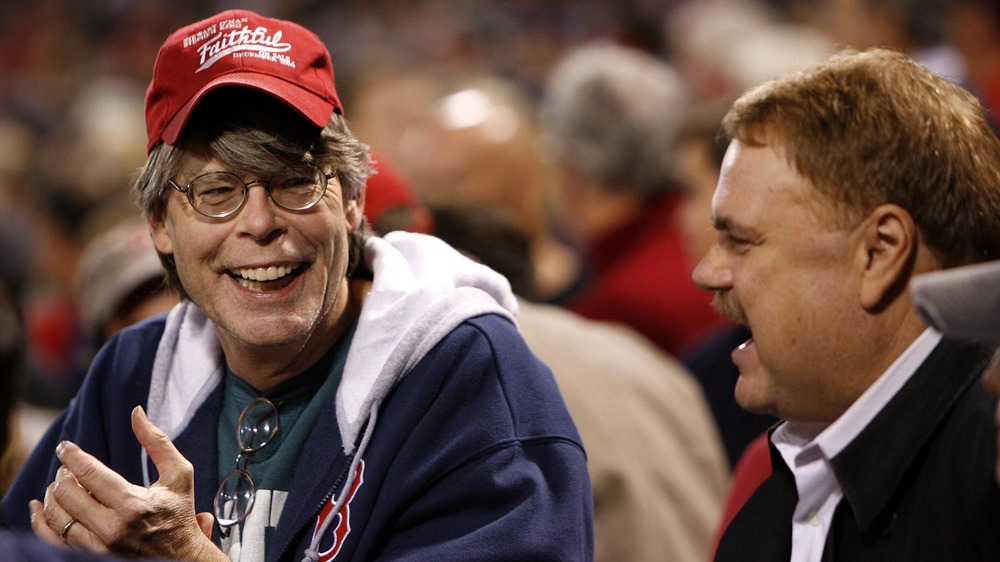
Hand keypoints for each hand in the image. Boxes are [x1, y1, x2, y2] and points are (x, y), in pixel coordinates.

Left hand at [29, 406, 224, 560]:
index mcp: (133, 504)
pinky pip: (52, 540)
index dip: (72, 455)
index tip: (66, 447)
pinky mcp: (91, 557)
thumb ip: (157, 441)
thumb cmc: (179, 513)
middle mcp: (112, 527)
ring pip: (56, 517)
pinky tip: (40, 509)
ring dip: (52, 496)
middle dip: (62, 475)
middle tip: (68, 468)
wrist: (181, 556)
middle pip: (66, 494)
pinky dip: (41, 523)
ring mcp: (99, 546)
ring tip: (60, 486)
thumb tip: (137, 413)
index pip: (88, 473)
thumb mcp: (179, 473)